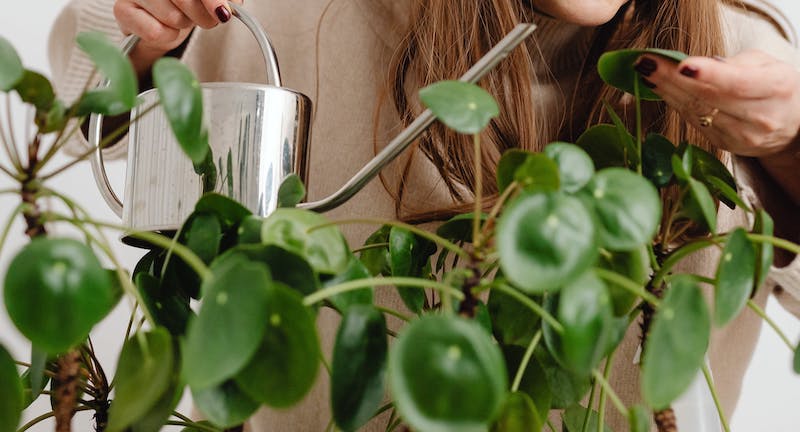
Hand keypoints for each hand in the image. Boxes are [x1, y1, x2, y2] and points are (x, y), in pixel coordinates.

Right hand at [113, 0, 241, 74]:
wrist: (155, 24)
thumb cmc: (183, 6)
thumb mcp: (207, 0)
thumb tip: (234, 4)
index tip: (223, 13)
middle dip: (202, 16)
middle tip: (208, 20)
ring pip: (172, 17)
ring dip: (183, 25)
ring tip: (179, 20)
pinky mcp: (122, 10)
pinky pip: (155, 32)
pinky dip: (167, 36)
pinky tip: (164, 29)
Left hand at [635, 50, 799, 157]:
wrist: (789, 124)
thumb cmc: (773, 86)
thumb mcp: (765, 65)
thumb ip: (734, 63)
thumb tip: (698, 66)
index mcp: (776, 88)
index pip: (737, 84)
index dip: (708, 75)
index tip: (682, 65)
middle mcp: (760, 117)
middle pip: (709, 98)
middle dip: (673, 79)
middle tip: (647, 63)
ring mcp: (741, 136)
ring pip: (696, 112)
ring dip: (667, 91)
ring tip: (646, 73)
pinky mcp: (724, 145)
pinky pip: (693, 121)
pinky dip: (675, 103)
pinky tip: (660, 89)